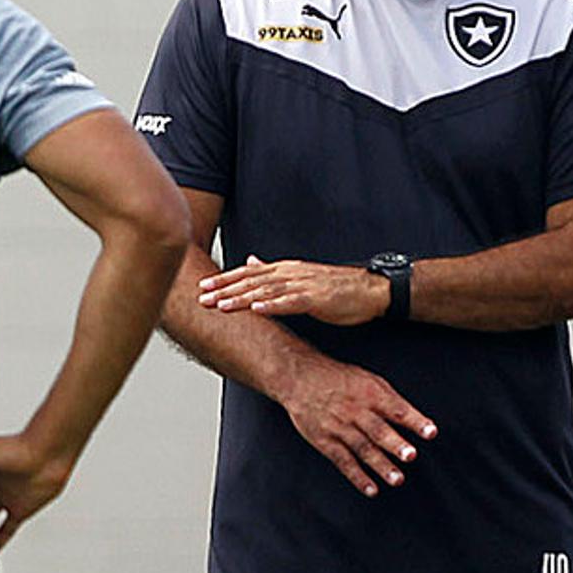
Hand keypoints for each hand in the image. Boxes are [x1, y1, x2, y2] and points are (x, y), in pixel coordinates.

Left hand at [198, 258, 388, 326]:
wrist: (370, 290)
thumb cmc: (336, 287)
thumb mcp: (300, 276)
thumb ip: (273, 271)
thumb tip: (251, 262)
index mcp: (285, 269)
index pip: (248, 274)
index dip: (225, 280)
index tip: (203, 287)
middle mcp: (290, 273)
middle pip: (251, 281)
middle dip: (225, 290)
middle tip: (202, 298)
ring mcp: (303, 285)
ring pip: (266, 291)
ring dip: (242, 299)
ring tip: (221, 306)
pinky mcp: (316, 298)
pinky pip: (290, 302)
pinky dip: (273, 306)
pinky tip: (257, 310)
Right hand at [278, 359, 436, 495]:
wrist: (300, 378)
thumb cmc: (338, 379)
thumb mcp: (368, 379)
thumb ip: (390, 400)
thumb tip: (412, 419)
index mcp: (370, 394)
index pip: (396, 409)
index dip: (415, 420)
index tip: (430, 431)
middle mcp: (355, 411)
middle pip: (378, 430)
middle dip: (395, 444)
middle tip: (410, 455)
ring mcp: (340, 428)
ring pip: (362, 449)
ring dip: (380, 465)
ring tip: (396, 479)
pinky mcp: (326, 442)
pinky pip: (343, 461)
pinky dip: (357, 477)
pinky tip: (371, 488)